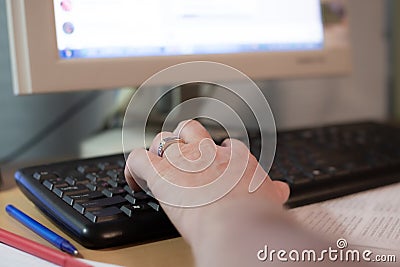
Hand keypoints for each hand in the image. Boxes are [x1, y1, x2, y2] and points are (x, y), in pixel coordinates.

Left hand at [125, 120, 289, 244]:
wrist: (237, 223)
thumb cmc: (255, 214)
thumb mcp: (270, 199)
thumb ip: (273, 192)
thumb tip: (282, 189)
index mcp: (233, 157)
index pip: (223, 145)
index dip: (217, 153)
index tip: (213, 164)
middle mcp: (207, 152)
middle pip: (190, 129)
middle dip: (184, 138)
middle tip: (182, 155)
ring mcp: (182, 160)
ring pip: (162, 140)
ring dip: (158, 152)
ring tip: (157, 166)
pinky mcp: (160, 173)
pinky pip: (137, 159)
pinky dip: (133, 169)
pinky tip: (134, 181)